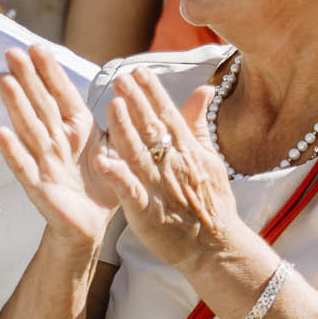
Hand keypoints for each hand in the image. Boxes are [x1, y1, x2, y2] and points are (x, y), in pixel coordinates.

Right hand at [0, 45, 117, 247]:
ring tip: (4, 79)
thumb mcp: (116, 148)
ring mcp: (46, 163)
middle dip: (27, 78)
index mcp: (78, 129)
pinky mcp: (40, 188)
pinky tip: (1, 133)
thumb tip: (127, 91)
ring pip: (30, 128)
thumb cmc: (101, 184)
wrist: (92, 225)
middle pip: (41, 104)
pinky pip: (25, 168)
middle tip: (12, 52)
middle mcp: (58, 142)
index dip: (50, 71)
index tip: (37, 47)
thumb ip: (120, 122)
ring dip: (17, 105)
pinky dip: (14, 152)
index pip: (63, 94)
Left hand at [90, 67, 245, 275]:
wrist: (215, 248)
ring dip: (125, 129)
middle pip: (153, 128)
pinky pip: (130, 192)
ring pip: (140, 154)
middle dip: (136, 101)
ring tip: (112, 105)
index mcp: (189, 151)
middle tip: (120, 79)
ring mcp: (161, 189)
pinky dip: (117, 177)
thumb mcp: (211, 160)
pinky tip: (102, 161)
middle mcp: (175, 166)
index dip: (153, 92)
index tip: (138, 71)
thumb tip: (204, 89)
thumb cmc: (212, 204)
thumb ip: (199, 124)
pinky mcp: (148, 213)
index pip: (169, 115)